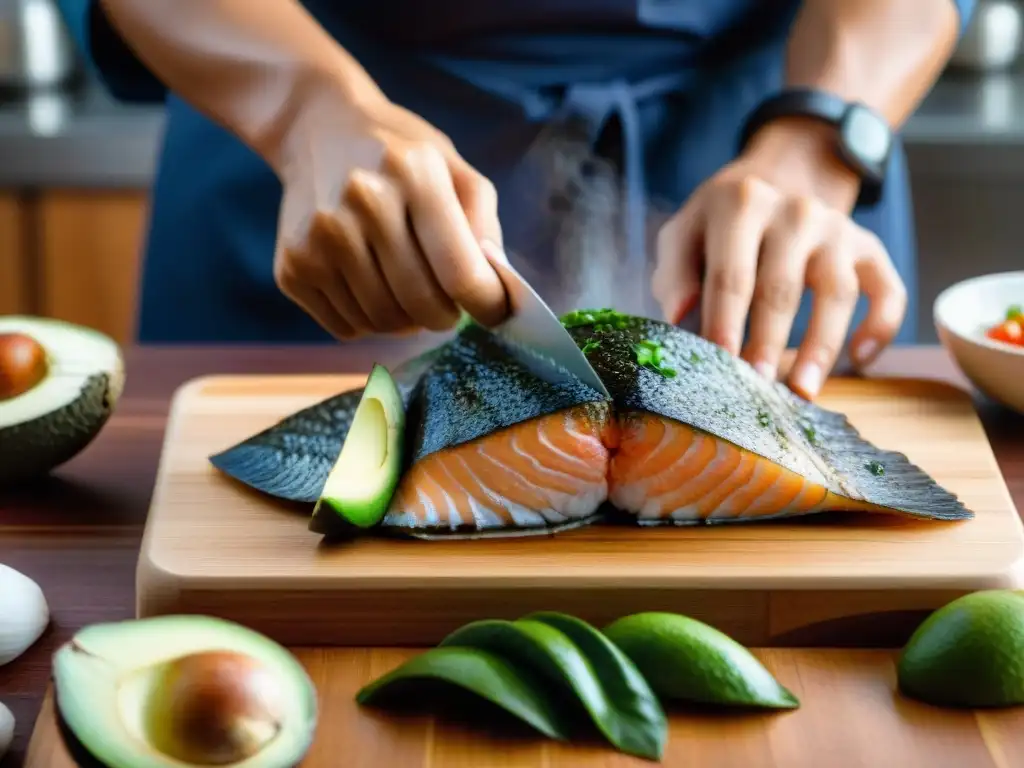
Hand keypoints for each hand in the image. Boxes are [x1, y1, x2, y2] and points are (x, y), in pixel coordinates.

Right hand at [271, 82, 507, 339]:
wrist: (316, 128)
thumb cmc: (399, 155)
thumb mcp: (453, 168)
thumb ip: (483, 225)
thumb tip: (495, 285)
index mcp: (415, 175)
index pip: (461, 273)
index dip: (488, 305)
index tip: (495, 312)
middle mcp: (363, 204)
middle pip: (422, 306)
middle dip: (446, 315)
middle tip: (448, 302)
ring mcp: (320, 238)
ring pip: (384, 323)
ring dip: (407, 320)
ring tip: (407, 287)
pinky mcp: (292, 266)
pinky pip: (347, 327)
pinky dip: (368, 320)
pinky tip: (370, 285)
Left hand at [652, 118, 906, 398]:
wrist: (773, 184)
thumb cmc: (716, 229)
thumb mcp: (681, 237)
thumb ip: (674, 275)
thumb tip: (681, 316)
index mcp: (742, 205)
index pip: (731, 273)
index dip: (725, 322)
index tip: (720, 363)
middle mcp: (796, 211)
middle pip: (782, 287)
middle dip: (768, 342)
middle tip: (756, 387)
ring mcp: (837, 229)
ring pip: (837, 293)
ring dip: (821, 346)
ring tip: (802, 389)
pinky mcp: (868, 248)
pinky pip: (887, 291)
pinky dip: (879, 328)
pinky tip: (859, 361)